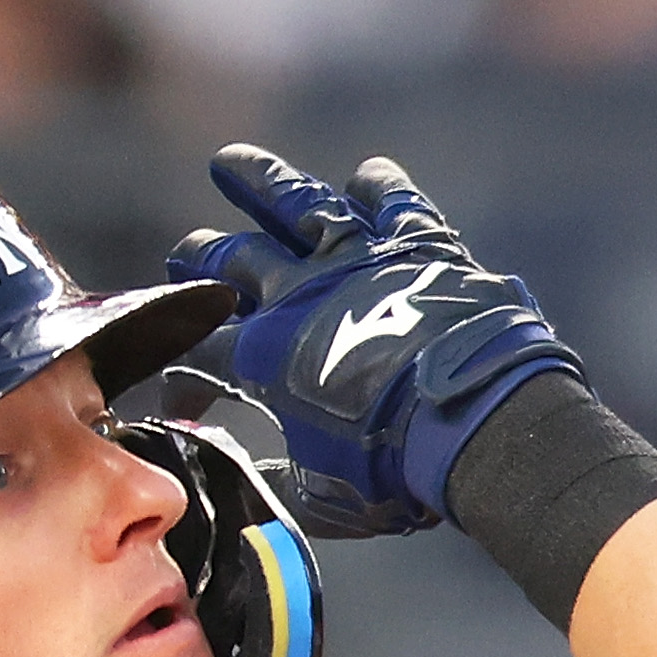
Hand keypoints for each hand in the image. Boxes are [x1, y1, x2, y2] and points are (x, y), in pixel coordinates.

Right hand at [171, 147, 576, 538]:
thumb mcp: (317, 493)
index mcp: (263, 356)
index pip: (199, 349)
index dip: (183, 371)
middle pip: (229, 260)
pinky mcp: (417, 243)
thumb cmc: (391, 472)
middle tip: (184, 253)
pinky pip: (391, 201)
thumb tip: (248, 472)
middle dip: (198, 257)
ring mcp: (357, 258)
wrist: (474, 425)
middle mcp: (298, 293)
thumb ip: (274, 475)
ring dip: (257, 181)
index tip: (184, 397)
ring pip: (294, 202)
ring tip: (228, 162)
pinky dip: (376, 187)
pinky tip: (364, 177)